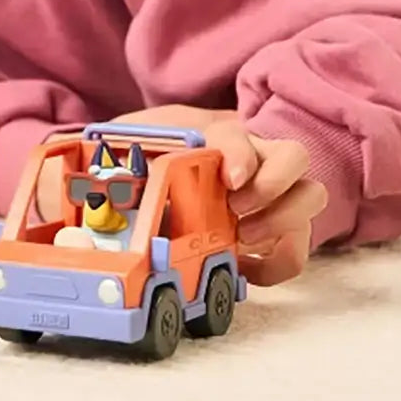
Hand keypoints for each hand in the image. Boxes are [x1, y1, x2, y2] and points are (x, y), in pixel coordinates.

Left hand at [111, 105, 327, 285]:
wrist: (154, 170)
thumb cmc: (141, 153)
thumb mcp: (123, 148)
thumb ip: (112, 157)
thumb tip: (90, 180)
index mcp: (214, 133)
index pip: (238, 134)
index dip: (240, 155)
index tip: (230, 182)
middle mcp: (253, 156)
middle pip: (295, 156)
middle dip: (272, 187)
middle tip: (236, 213)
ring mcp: (271, 192)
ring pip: (310, 195)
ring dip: (283, 220)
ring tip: (241, 238)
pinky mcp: (277, 228)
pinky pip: (298, 245)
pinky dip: (277, 262)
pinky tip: (243, 267)